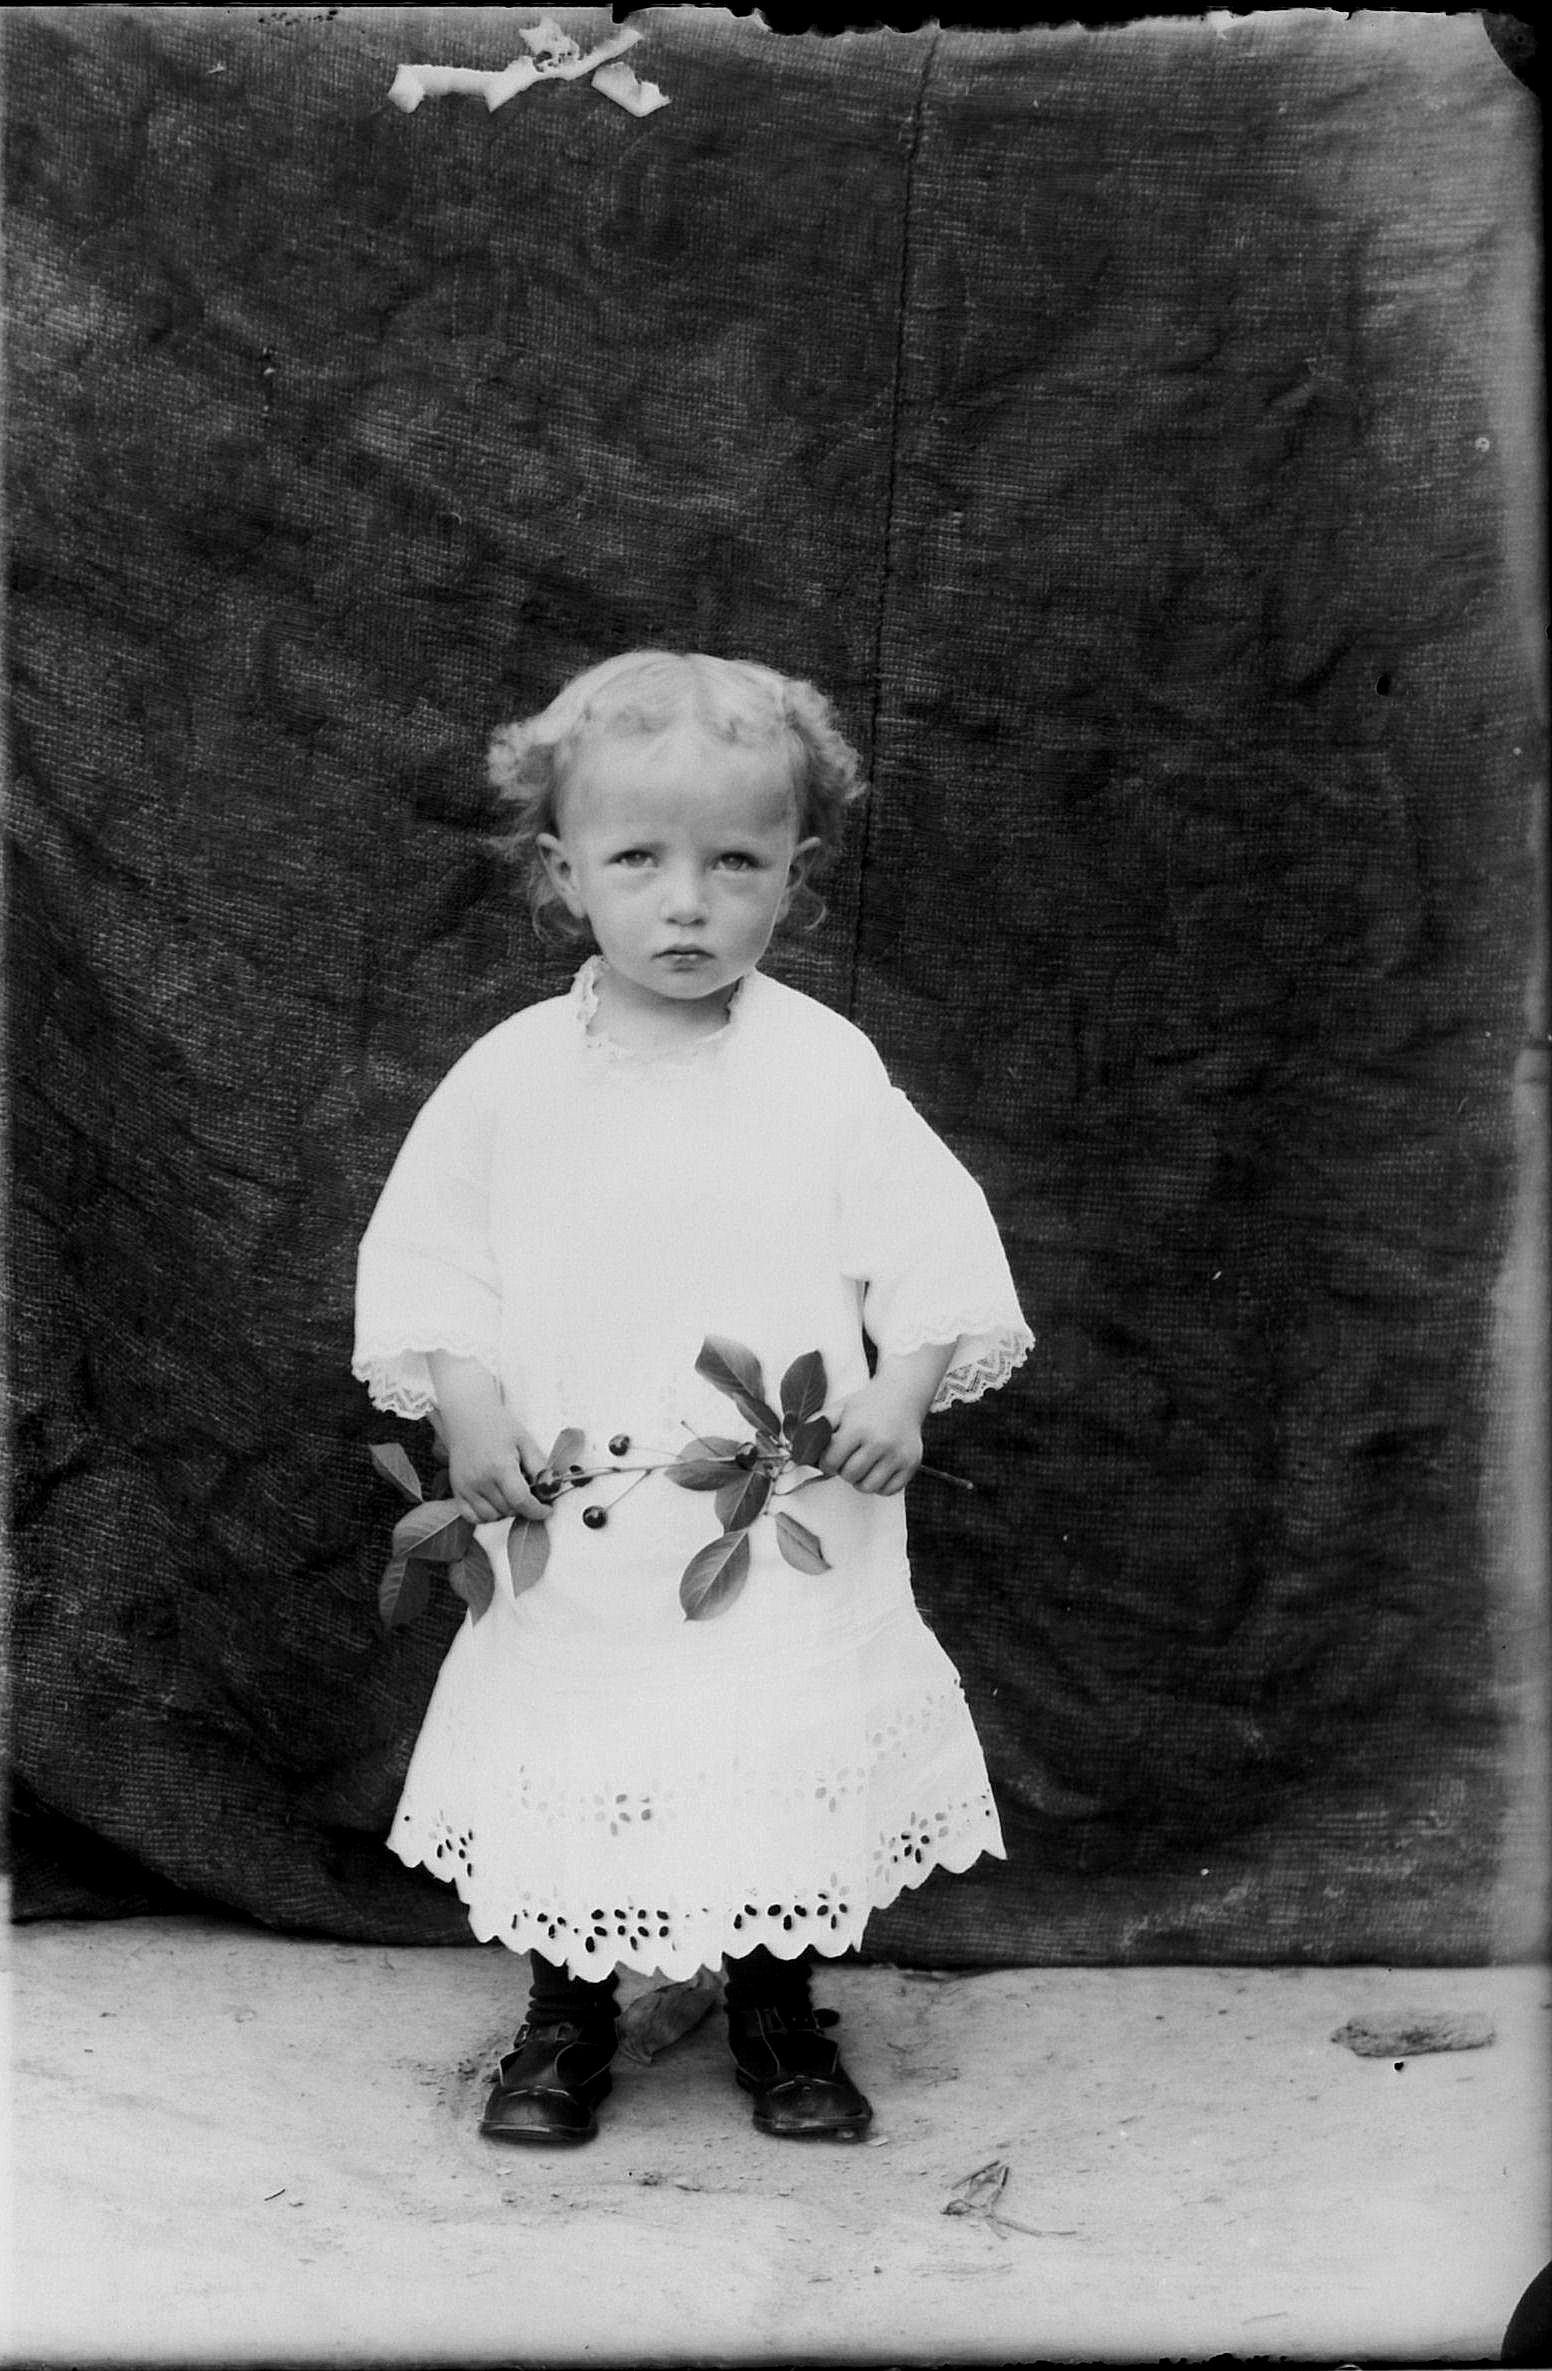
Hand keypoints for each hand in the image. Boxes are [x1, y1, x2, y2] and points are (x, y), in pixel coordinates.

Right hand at [446, 1408, 553, 1526]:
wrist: (468, 1416)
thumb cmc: (498, 1426)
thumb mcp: (525, 1440)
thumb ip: (538, 1466)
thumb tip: (551, 1488)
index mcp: (500, 1466)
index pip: (521, 1501)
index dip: (538, 1510)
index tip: (547, 1510)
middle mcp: (480, 1480)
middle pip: (508, 1510)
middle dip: (524, 1507)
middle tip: (528, 1493)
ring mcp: (466, 1487)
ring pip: (492, 1517)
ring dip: (506, 1512)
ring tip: (510, 1493)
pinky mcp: (456, 1490)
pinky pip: (472, 1517)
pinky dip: (486, 1516)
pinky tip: (495, 1501)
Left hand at [823, 1377, 925, 1496]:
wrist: (903, 1395)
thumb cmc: (867, 1404)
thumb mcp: (840, 1408)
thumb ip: (817, 1425)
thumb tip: (797, 1449)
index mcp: (858, 1428)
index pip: (831, 1462)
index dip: (826, 1463)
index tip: (830, 1458)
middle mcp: (879, 1442)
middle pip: (849, 1475)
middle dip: (843, 1470)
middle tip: (847, 1459)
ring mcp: (898, 1455)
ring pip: (868, 1487)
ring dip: (860, 1480)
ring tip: (861, 1465)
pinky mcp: (912, 1463)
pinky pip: (889, 1490)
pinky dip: (879, 1485)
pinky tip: (877, 1469)